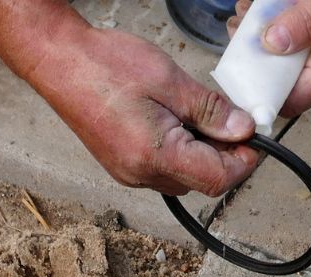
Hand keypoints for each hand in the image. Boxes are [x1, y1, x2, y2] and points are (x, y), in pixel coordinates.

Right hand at [25, 24, 260, 196]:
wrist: (58, 62)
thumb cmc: (106, 65)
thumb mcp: (169, 80)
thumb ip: (210, 110)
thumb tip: (242, 130)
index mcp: (156, 156)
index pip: (218, 179)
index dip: (243, 160)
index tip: (252, 136)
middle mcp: (141, 175)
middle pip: (202, 181)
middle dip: (222, 155)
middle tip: (227, 118)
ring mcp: (128, 174)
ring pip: (183, 177)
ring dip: (199, 153)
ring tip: (193, 114)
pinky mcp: (121, 165)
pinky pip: (162, 169)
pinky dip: (177, 150)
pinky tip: (172, 120)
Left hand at [227, 0, 310, 116]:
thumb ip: (306, 21)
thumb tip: (270, 43)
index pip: (287, 102)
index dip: (258, 86)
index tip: (241, 54)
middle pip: (283, 87)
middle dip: (258, 56)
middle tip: (247, 20)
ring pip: (290, 73)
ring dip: (268, 45)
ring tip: (260, 12)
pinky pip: (303, 63)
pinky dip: (285, 42)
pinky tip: (280, 17)